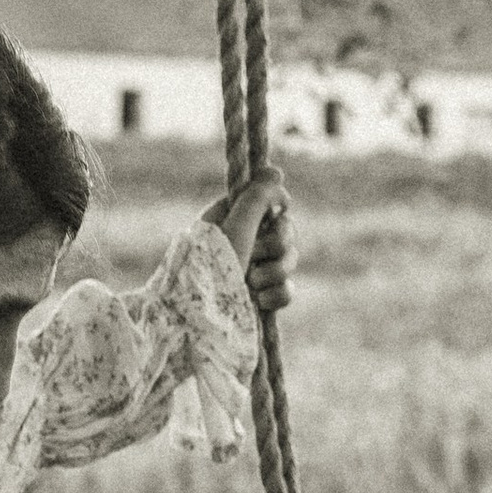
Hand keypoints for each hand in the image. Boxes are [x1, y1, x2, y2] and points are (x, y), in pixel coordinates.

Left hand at [209, 174, 293, 314]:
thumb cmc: (213, 267)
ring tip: (252, 283)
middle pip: (285, 232)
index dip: (276, 212)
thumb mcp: (236, 224)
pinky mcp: (262, 298)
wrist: (202, 319)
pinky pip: (287, 290)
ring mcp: (253, 271)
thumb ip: (258, 195)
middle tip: (255, 254)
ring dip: (275, 272)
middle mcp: (243, 242)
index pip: (269, 204)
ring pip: (289, 261)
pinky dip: (277, 295)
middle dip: (276, 246)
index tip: (273, 215)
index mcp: (231, 219)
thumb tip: (277, 173)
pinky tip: (258, 300)